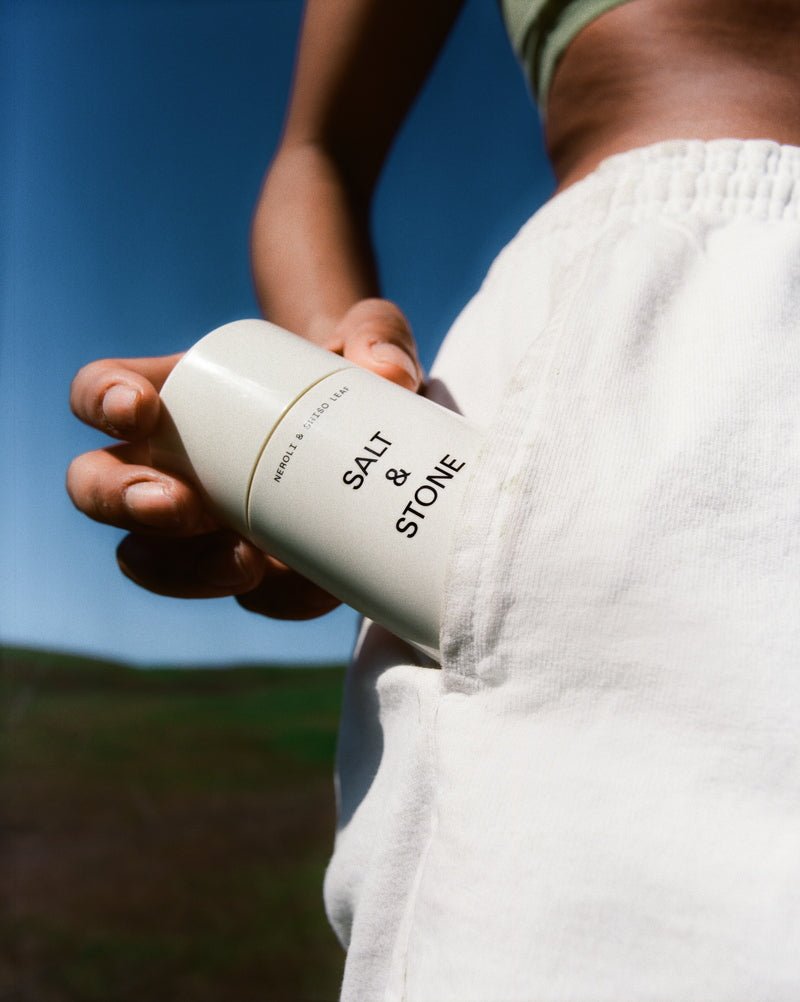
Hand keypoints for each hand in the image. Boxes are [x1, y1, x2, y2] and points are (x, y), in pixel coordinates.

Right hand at [66, 299, 420, 618]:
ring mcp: (205, 529)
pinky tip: (312, 588)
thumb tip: (388, 373)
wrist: (386, 431)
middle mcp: (169, 466)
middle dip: (121, 499)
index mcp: (177, 397)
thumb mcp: (368, 340)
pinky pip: (249, 601)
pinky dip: (276, 599)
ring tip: (243, 562)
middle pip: (97, 487)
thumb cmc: (351, 371)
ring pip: (148, 559)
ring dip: (179, 569)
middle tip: (178, 502)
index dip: (100, 400)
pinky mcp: (257, 572)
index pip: (100, 393)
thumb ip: (379, 336)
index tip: (140, 409)